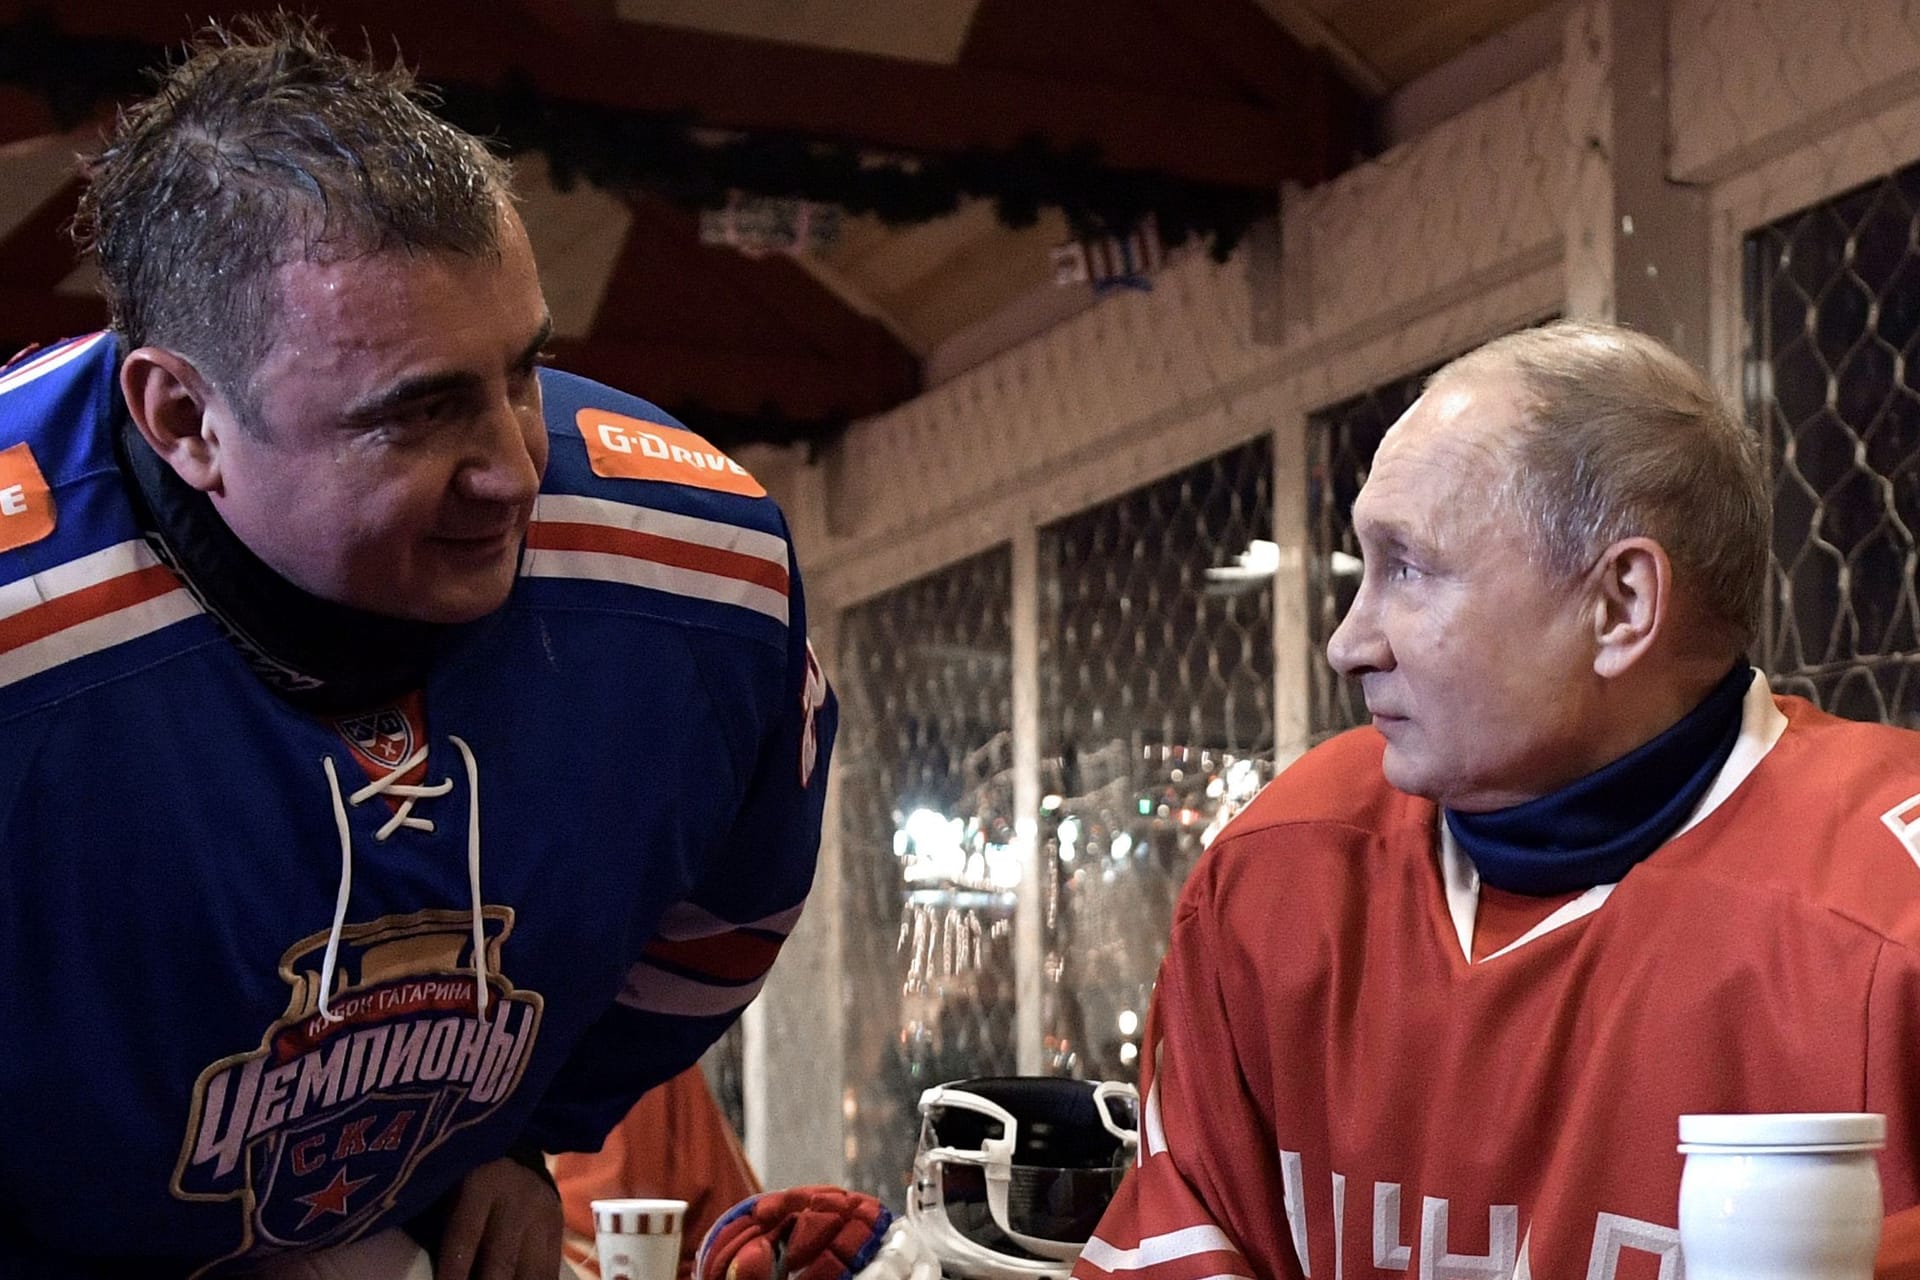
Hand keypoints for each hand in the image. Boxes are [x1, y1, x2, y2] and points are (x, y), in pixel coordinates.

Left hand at [435, 1155, 563, 1279]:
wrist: (516, 1157)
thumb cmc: (469, 1183)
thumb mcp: (452, 1194)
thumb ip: (445, 1231)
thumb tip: (438, 1275)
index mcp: (481, 1186)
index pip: (465, 1238)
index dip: (454, 1275)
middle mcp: (516, 1200)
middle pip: (502, 1261)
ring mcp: (542, 1216)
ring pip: (532, 1272)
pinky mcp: (558, 1228)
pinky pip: (549, 1271)